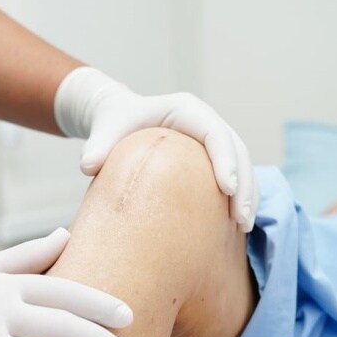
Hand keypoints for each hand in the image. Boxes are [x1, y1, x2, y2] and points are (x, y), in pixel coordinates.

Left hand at [55, 67, 256, 231]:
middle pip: (237, 150)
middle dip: (244, 185)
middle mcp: (205, 121)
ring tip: (243, 227)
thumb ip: (97, 146)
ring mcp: (212, 139)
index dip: (226, 160)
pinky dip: (238, 197)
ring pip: (242, 164)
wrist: (119, 118)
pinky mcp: (211, 157)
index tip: (227, 190)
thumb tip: (89, 166)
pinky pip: (233, 174)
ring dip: (247, 195)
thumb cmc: (114, 123)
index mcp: (186, 110)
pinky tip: (235, 225)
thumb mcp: (104, 130)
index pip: (214, 133)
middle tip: (241, 220)